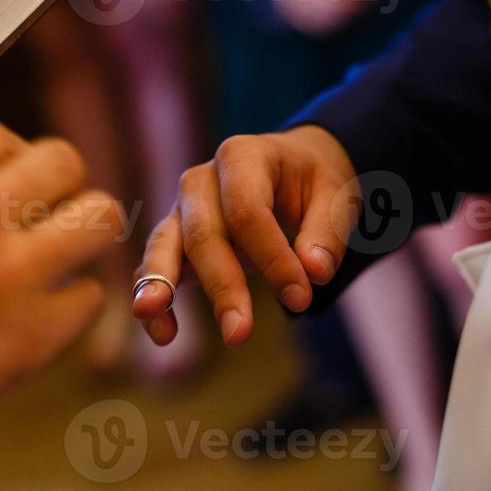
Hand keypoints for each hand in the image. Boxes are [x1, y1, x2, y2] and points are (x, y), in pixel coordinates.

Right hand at [0, 121, 119, 448]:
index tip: (8, 189)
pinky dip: (70, 304)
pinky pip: (90, 293)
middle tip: (48, 215)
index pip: (0, 137)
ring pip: (100, 216)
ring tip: (64, 253)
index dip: (10, 163)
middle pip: (62, 162)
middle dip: (60, 187)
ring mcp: (9, 271)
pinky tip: (41, 314)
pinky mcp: (36, 330)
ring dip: (85, 234)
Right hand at [133, 125, 357, 347]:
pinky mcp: (174, 238)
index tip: (301, 298)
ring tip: (160, 325)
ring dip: (164, 288)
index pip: (247, 211)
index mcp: (242, 156)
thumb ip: (327, 232)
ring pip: (165, 247)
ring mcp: (181, 209)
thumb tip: (314, 273)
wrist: (292, 167)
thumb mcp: (336, 195)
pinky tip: (164, 334)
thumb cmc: (312, 182)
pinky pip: (153, 267)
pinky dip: (154, 300)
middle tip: (239, 334)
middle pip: (203, 234)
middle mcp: (201, 181)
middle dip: (222, 286)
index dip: (271, 257)